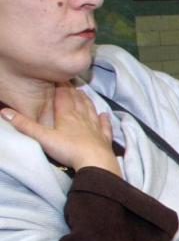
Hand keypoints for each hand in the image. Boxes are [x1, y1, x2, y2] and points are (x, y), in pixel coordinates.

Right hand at [1, 85, 118, 174]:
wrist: (95, 162)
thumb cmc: (68, 149)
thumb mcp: (42, 137)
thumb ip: (25, 125)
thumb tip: (4, 113)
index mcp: (67, 115)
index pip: (63, 97)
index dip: (61, 87)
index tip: (59, 77)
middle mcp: (82, 118)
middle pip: (78, 102)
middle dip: (73, 92)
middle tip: (72, 83)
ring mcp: (95, 129)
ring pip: (91, 111)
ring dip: (87, 102)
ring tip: (85, 94)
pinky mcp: (104, 140)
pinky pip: (105, 127)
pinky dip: (105, 120)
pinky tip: (105, 115)